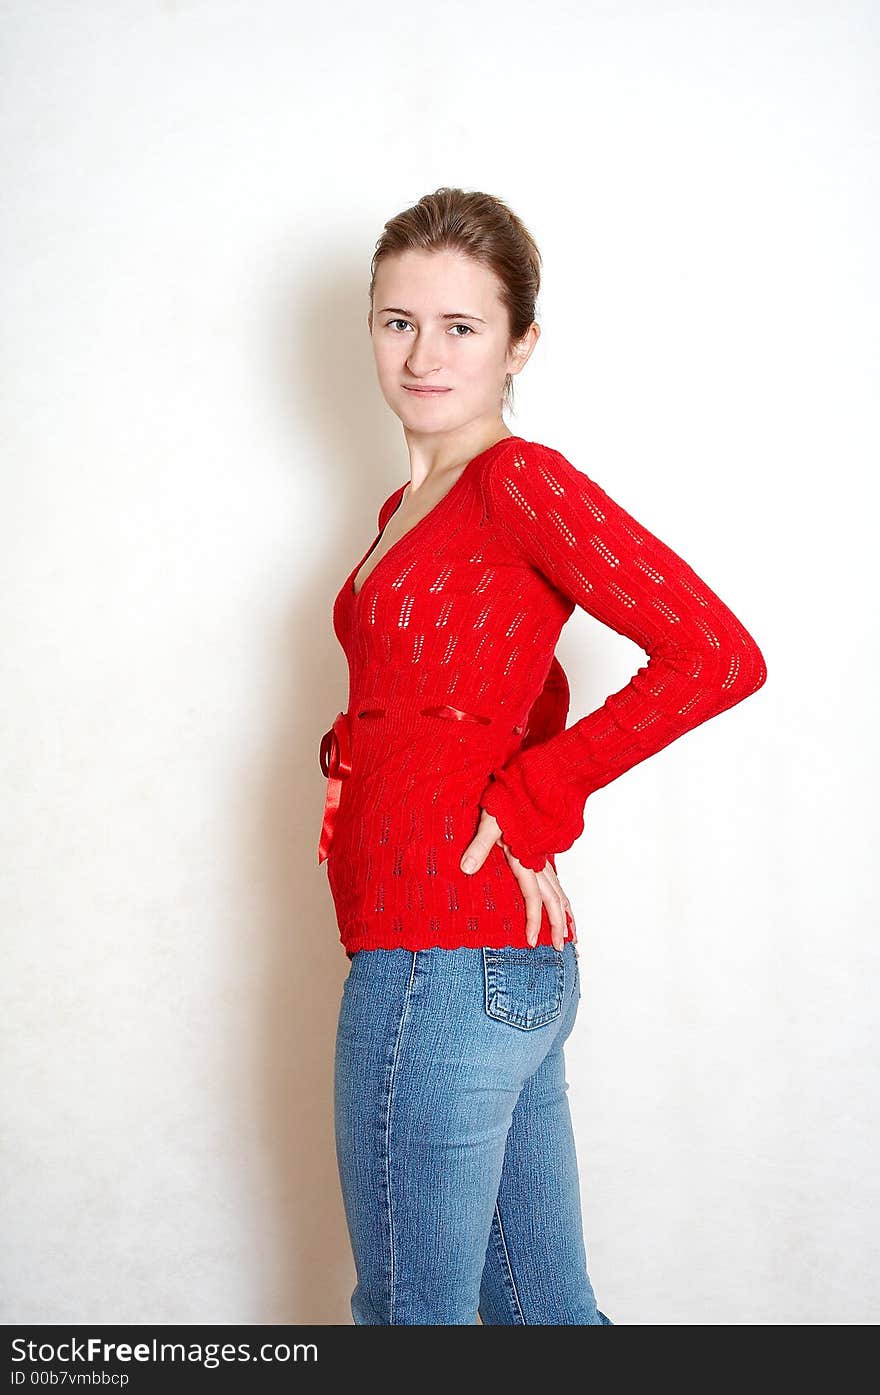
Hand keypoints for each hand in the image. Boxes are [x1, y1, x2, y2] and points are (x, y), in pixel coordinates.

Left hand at [460, 809, 576, 950]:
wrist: (529, 781)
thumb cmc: (507, 799)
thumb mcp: (489, 821)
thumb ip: (479, 845)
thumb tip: (466, 868)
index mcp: (526, 857)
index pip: (533, 896)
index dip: (533, 920)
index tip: (531, 942)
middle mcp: (538, 860)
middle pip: (554, 899)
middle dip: (558, 925)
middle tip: (560, 948)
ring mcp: (542, 856)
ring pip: (559, 890)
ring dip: (565, 913)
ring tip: (571, 933)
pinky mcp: (541, 850)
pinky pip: (556, 880)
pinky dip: (562, 896)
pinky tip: (563, 903)